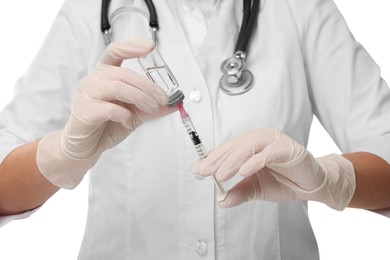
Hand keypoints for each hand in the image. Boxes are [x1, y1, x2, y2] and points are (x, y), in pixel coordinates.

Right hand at [37, 38, 176, 188]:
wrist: (87, 147)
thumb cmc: (107, 125)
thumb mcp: (136, 114)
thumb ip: (153, 107)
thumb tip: (175, 102)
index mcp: (104, 74)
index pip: (115, 51)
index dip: (132, 46)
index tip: (150, 46)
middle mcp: (93, 80)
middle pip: (123, 73)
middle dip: (148, 86)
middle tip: (162, 99)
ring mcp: (86, 95)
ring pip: (118, 87)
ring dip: (140, 98)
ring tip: (151, 108)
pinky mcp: (84, 112)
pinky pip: (109, 108)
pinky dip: (124, 114)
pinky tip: (128, 120)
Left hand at [193, 128, 355, 209]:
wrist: (312, 185)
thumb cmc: (284, 181)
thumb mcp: (256, 188)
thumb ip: (239, 192)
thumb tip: (222, 201)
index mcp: (252, 144)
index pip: (228, 149)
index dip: (212, 158)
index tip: (198, 170)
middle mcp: (261, 138)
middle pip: (235, 146)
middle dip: (218, 160)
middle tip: (204, 172)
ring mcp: (275, 141)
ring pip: (248, 147)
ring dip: (233, 161)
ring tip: (221, 175)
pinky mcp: (288, 148)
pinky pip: (268, 153)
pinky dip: (255, 161)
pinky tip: (243, 171)